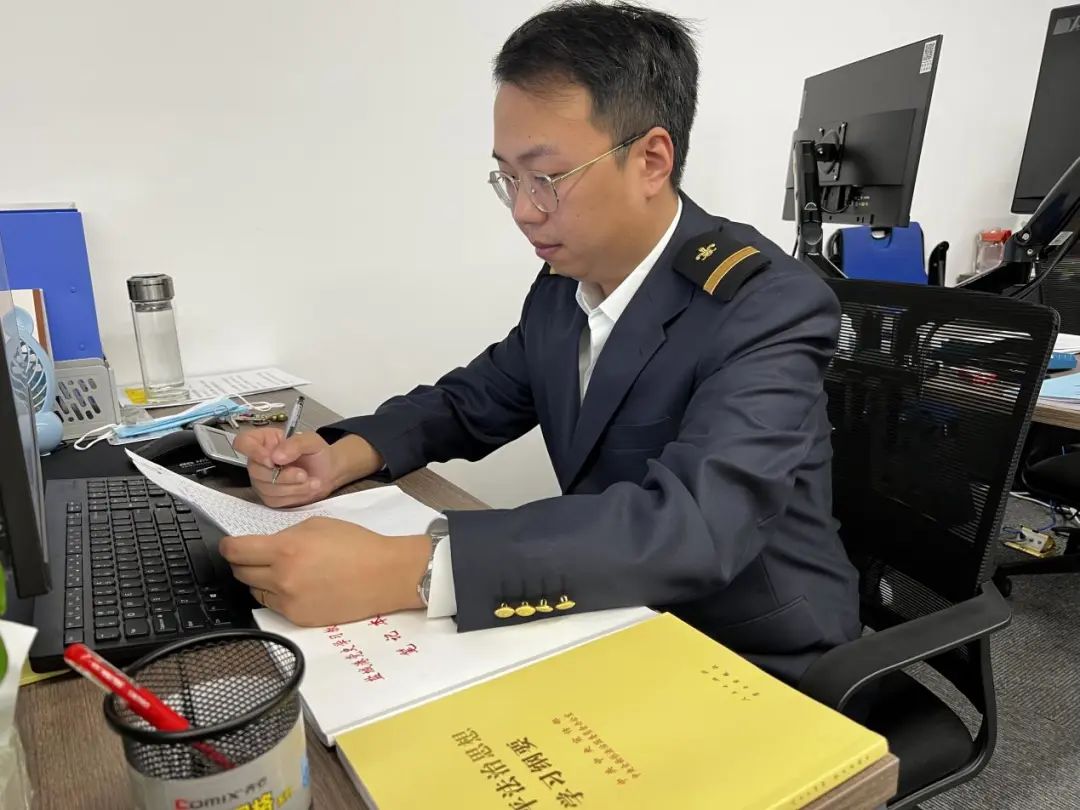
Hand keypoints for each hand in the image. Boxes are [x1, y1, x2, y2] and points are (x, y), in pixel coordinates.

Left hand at [219, 516, 429, 626]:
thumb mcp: (317, 525)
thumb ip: (285, 535)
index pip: (236, 551)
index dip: (227, 547)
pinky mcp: (299, 618)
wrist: (384, 574)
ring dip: (260, 580)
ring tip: (281, 571)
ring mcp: (289, 602)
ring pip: (255, 592)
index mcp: (285, 550)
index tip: (228, 546)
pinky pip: (274, 606)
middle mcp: (282, 578)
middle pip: (241, 573)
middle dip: (243, 562)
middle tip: (254, 556)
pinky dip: (278, 595)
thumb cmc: (357, 545)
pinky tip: (296, 585)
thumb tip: (265, 545)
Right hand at [234, 430, 382, 507]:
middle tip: (303, 474)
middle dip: (283, 476)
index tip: (272, 460)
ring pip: (266, 488)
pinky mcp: (271, 497)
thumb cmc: (317, 453)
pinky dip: (294, 496)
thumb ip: (295, 444)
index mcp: (264, 441)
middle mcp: (258, 461)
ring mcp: (262, 481)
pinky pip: (275, 500)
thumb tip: (276, 457)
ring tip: (313, 481)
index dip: (253, 452)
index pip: (243, 443)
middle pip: (256, 471)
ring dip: (293, 487)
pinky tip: (307, 489)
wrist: (329, 472)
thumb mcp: (311, 441)